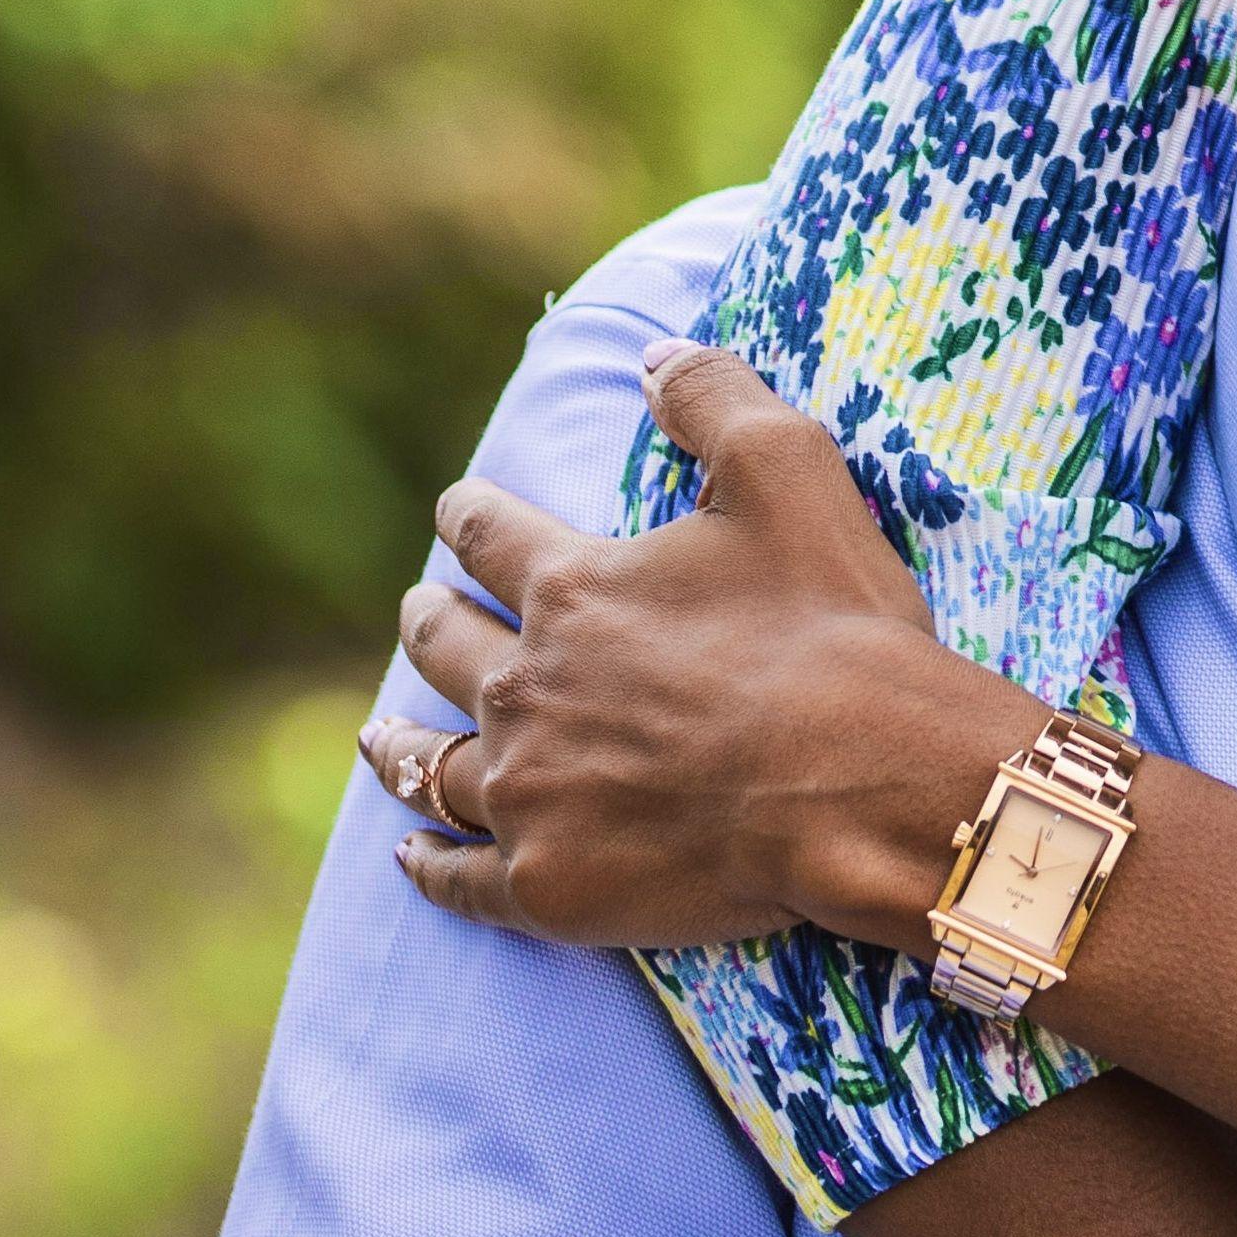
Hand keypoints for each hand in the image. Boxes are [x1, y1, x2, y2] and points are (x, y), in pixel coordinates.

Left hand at [364, 347, 1030, 946]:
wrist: (861, 782)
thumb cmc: (832, 628)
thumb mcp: (788, 471)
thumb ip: (714, 399)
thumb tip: (655, 351)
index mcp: (573, 591)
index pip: (491, 536)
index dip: (471, 514)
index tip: (457, 507)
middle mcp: (526, 690)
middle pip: (446, 647)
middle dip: (428, 619)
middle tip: (418, 610)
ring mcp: (530, 794)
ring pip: (433, 767)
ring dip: (399, 744)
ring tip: (375, 736)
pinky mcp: (549, 885)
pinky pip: (462, 878)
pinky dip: (429, 865)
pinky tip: (410, 855)